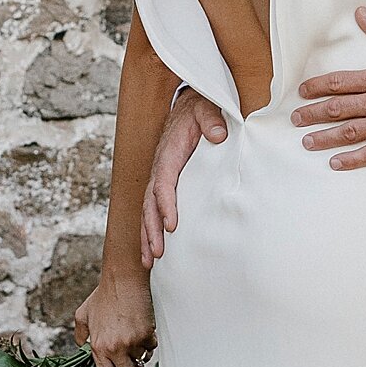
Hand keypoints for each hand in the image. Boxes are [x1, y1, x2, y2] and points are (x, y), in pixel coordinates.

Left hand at [75, 269, 154, 366]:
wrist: (123, 280)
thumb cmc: (105, 296)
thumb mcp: (83, 316)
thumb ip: (81, 335)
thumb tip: (82, 348)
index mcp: (98, 347)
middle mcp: (115, 348)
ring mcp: (132, 342)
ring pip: (142, 362)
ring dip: (141, 357)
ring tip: (135, 343)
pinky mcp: (146, 334)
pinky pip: (151, 347)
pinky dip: (148, 343)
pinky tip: (141, 332)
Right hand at [142, 85, 228, 262]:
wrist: (189, 106)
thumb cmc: (199, 110)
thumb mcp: (207, 108)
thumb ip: (211, 119)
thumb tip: (218, 134)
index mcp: (169, 154)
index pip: (163, 182)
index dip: (165, 204)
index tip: (171, 224)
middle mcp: (160, 169)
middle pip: (150, 203)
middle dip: (152, 229)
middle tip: (158, 252)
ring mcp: (160, 179)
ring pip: (147, 211)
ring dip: (147, 236)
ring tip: (150, 261)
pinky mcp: (165, 185)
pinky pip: (153, 211)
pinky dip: (151, 231)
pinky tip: (153, 252)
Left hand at [294, 10, 365, 167]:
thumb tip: (359, 12)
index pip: (339, 83)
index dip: (317, 87)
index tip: (302, 92)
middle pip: (338, 109)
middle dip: (313, 114)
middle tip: (294, 119)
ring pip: (351, 133)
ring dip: (326, 138)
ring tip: (306, 143)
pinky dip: (354, 159)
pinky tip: (336, 163)